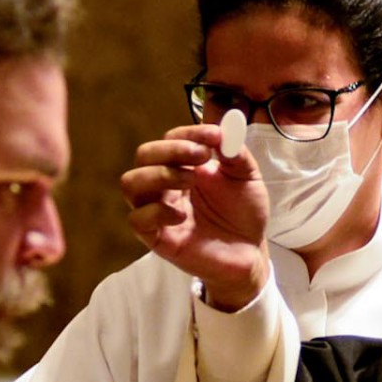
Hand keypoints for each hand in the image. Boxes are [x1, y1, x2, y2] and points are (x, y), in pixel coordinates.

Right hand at [121, 123, 269, 309]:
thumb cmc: (244, 212)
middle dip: (171, 150)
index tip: (215, 136)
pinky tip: (182, 215)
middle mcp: (166, 185)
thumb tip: (224, 129)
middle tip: (201, 157)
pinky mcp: (157, 238)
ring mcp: (158, 210)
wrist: (250, 251)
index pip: (169, 139)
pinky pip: (136, 220)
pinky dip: (156, 212)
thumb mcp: (247, 176)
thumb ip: (234, 152)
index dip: (188, 133)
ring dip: (159, 175)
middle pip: (143, 155)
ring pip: (130, 183)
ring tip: (190, 181)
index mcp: (184, 166)